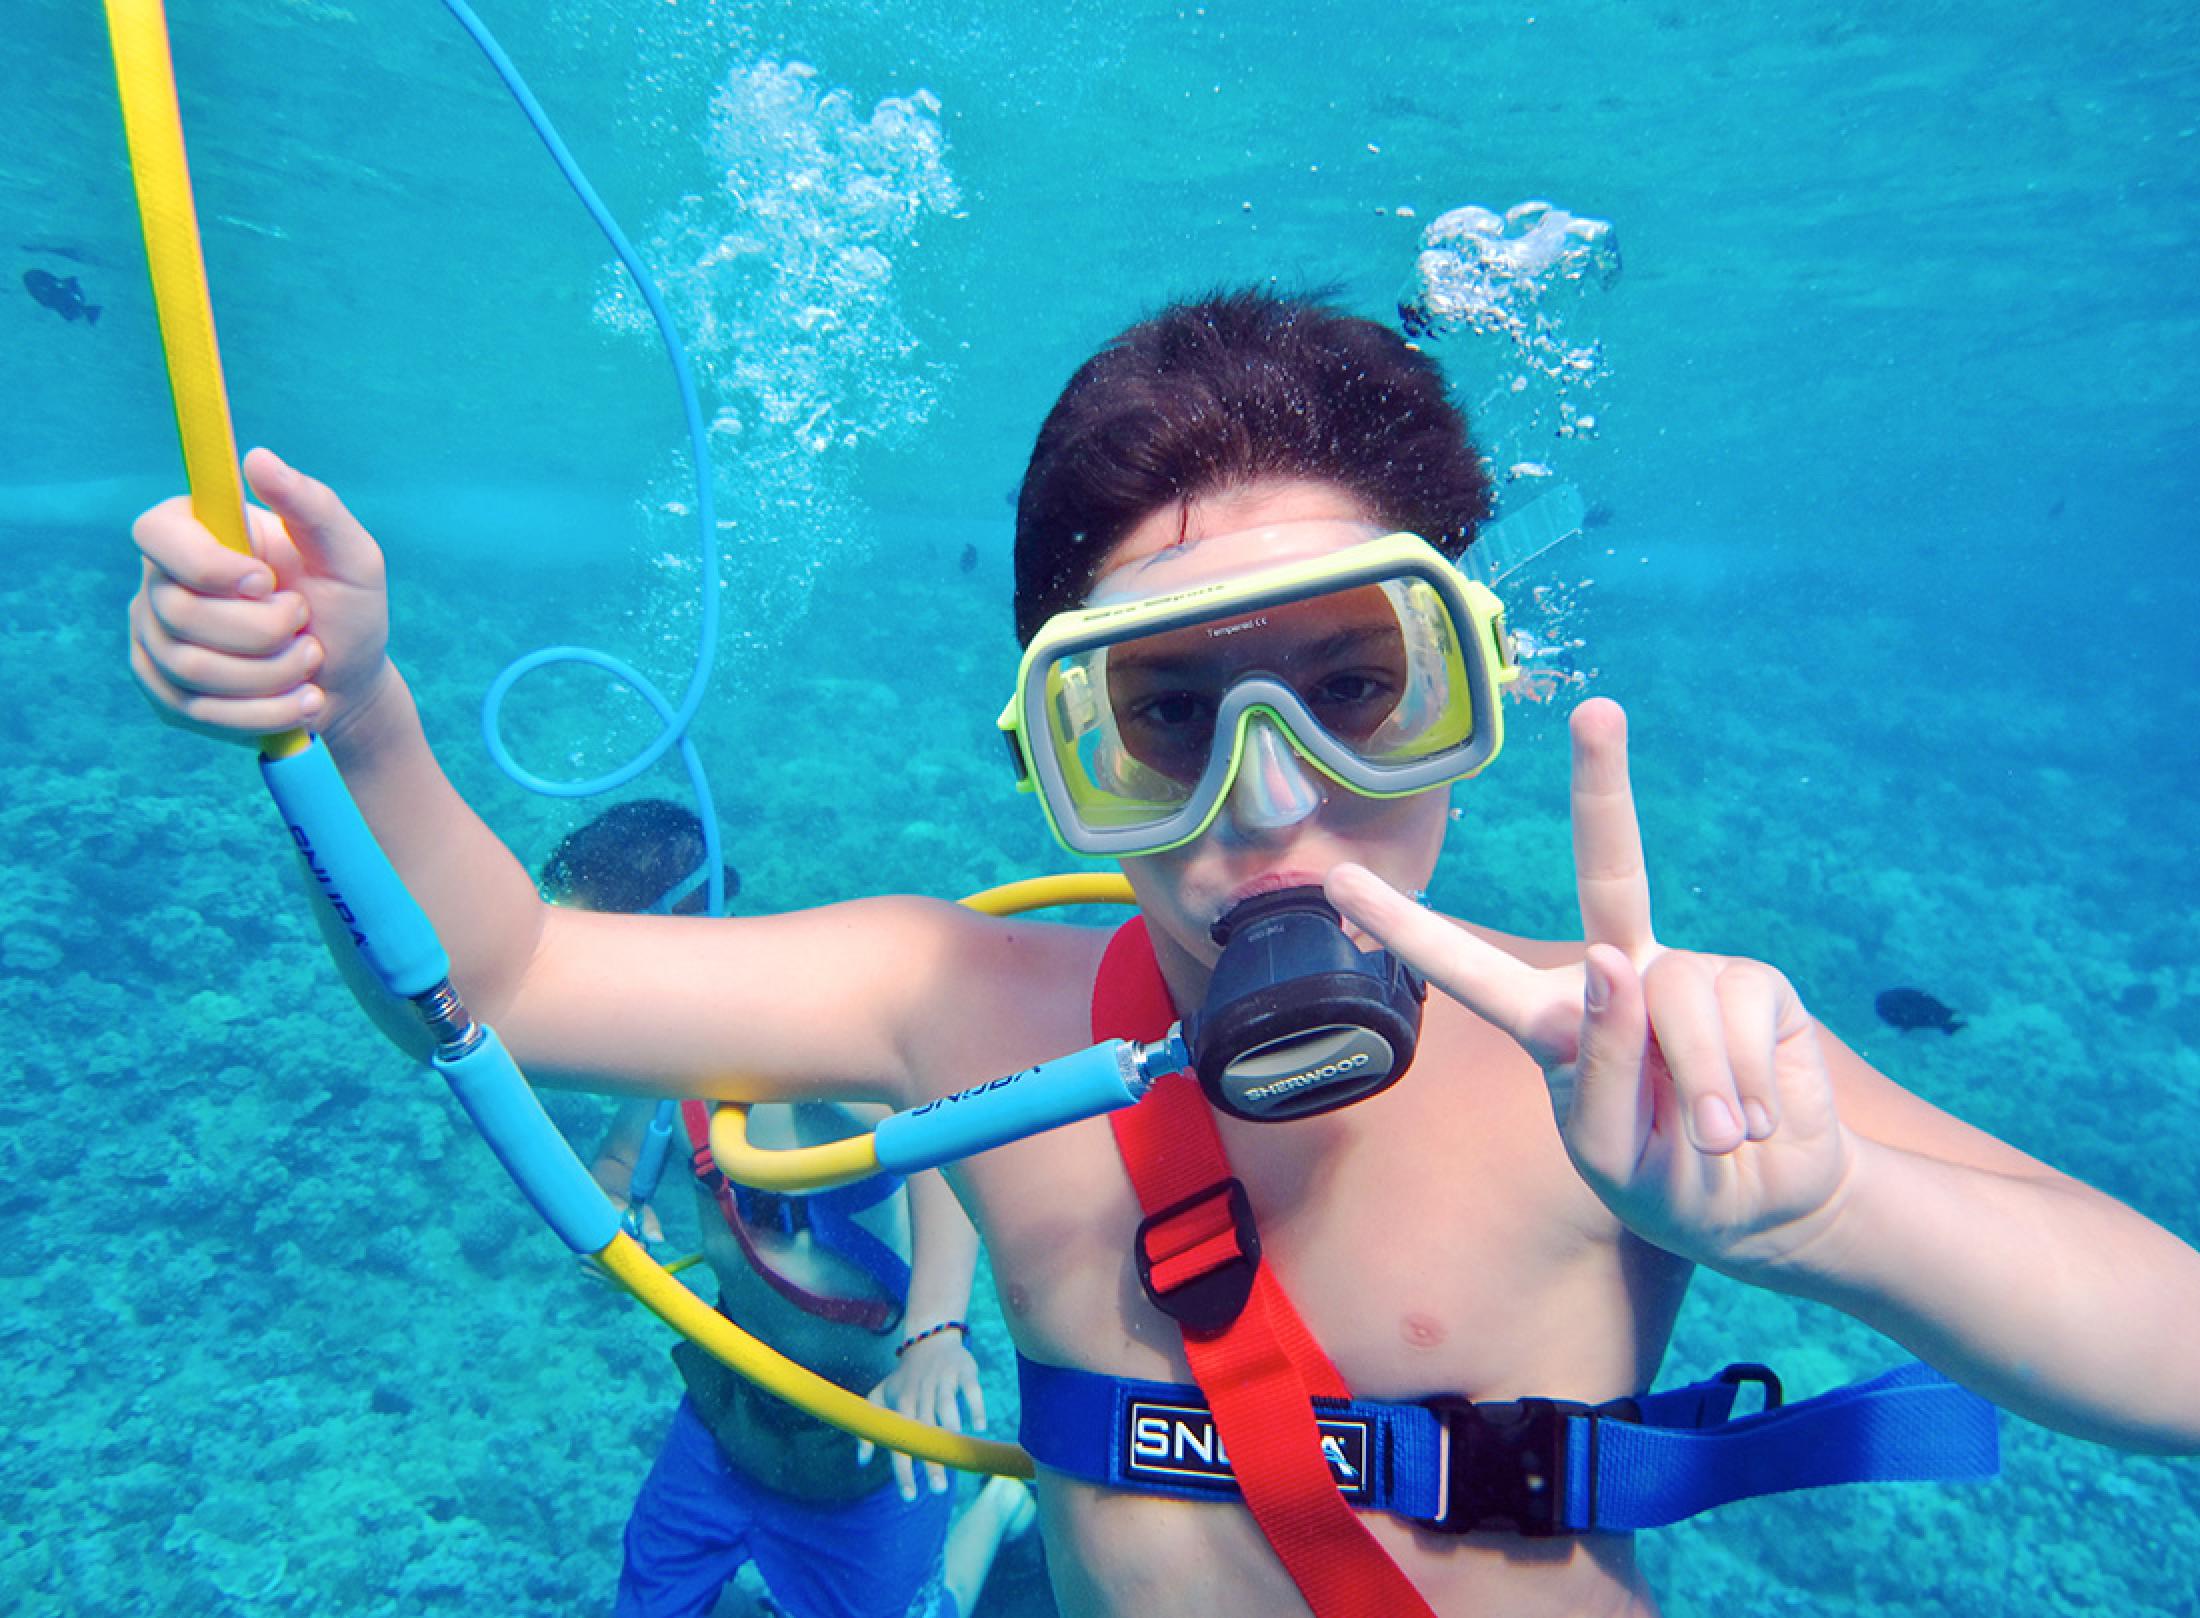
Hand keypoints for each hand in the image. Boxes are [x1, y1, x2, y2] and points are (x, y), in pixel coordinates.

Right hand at [129, 448, 392, 743]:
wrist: (350, 682)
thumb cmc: (348, 607)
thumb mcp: (350, 555)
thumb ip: (312, 505)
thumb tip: (258, 458)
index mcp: (194, 532)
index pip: (155, 535)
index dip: (209, 566)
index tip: (267, 580)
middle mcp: (160, 583)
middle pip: (181, 613)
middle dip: (265, 632)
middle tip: (305, 627)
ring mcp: (154, 641)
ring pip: (192, 668)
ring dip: (273, 674)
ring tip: (310, 661)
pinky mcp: (164, 694)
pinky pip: (199, 712)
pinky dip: (265, 712)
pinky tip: (301, 700)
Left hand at [860, 1330, 985, 1499]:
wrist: (928, 1340)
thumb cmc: (904, 1378)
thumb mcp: (878, 1397)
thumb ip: (868, 1430)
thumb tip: (861, 1463)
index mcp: (901, 1406)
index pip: (899, 1442)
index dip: (903, 1470)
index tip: (910, 1496)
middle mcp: (920, 1395)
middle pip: (924, 1432)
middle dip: (931, 1460)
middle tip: (939, 1489)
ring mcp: (942, 1382)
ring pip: (945, 1407)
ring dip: (950, 1429)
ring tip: (956, 1455)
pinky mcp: (963, 1371)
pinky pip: (970, 1389)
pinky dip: (975, 1406)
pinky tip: (979, 1426)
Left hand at [1326, 697, 1855, 1279]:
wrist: (1769, 1205)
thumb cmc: (1669, 1184)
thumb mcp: (1614, 1156)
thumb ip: (1605, 1070)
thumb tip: (1623, 963)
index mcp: (1555, 1022)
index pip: (1469, 970)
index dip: (1407, 928)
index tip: (1340, 879)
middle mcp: (1621, 976)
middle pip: (1611, 870)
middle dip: (1606, 787)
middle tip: (1599, 710)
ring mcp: (1689, 972)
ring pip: (1674, 998)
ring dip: (1699, 1093)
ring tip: (1715, 1142)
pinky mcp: (1756, 984)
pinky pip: (1738, 1020)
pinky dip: (1744, 1087)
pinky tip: (1751, 1118)